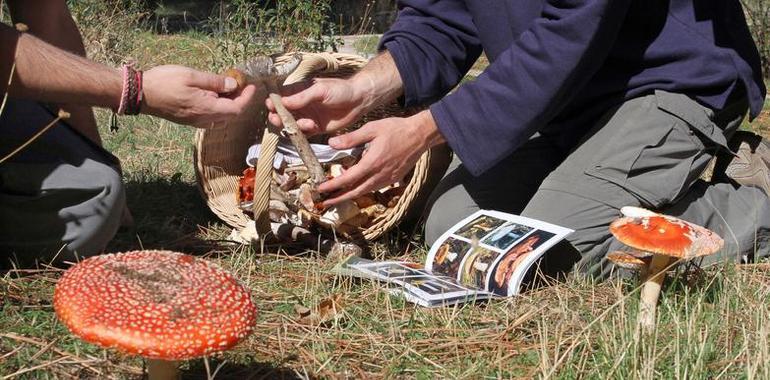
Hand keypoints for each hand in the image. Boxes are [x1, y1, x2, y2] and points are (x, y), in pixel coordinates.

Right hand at [142, 65, 256, 126]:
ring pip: (221, 118)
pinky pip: (211, 118)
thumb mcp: (192, 75)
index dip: (247, 98)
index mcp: (207, 108)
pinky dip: (218, 107)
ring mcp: (196, 121)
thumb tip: (233, 85)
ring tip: (228, 88)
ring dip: (229, 105)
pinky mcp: (189, 120)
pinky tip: (213, 95)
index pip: (236, 108)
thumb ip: (214, 82)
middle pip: (231, 115)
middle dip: (239, 101)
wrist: (140, 94)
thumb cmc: (165, 82)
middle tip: (241, 85)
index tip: (252, 86)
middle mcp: (204, 119)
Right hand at [265, 77, 371, 134]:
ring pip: (291, 125)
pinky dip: (304, 132)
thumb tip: (283, 102)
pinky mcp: (315, 128)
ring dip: (293, 126)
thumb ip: (302, 97)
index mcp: (299, 91)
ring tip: (305, 123)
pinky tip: (312, 127)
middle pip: (282, 113)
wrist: (359, 100)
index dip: (274, 102)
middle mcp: (301, 105)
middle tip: (278, 120)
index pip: (281, 97)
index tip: (270, 106)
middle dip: (278, 117)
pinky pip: (304, 133)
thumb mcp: (320, 90)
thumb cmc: (340, 89)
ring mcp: (307, 117)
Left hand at [318, 110, 444, 205]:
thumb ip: (351, 138)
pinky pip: (375, 187)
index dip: (332, 186)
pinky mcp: (394, 179)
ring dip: (351, 195)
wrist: (419, 135)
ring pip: (365, 191)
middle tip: (325, 202)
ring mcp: (388, 179)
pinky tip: (357, 186)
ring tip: (338, 196)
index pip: (347, 179)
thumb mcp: (371, 129)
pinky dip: (363, 189)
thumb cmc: (396, 129)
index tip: (320, 189)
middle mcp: (379, 175)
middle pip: (355, 192)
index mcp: (371, 163)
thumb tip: (331, 143)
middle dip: (339, 198)